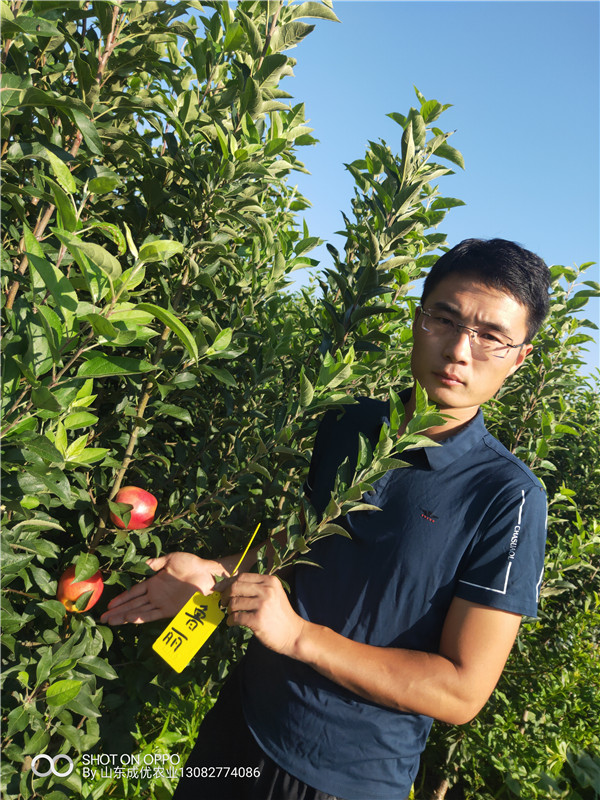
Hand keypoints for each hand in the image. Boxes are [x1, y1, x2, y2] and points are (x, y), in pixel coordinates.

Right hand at [100, 552, 228, 624]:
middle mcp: (156, 595)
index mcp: (154, 582)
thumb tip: (143, 564)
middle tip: (103, 618)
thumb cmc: (191, 564)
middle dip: (118, 611)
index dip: (122, 599)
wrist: (207, 574)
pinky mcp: (170, 609)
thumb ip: (156, 563)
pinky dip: (142, 617)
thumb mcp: (171, 559)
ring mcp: (162, 603)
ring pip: (140, 611)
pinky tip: (131, 619)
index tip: (109, 605)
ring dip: (126, 616)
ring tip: (112, 621)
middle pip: (133, 604)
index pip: (134, 592)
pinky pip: (153, 614)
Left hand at [218, 573, 305, 656]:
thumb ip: (257, 587)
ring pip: (234, 603)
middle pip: (235, 587)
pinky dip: (230, 621)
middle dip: (225, 595)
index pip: (242, 577)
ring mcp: (262, 605)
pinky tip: (232, 623)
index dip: (229, 583)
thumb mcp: (273, 594)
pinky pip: (236, 617)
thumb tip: (230, 585)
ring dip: (229, 610)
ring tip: (231, 614)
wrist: (293, 634)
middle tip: (223, 603)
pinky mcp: (257, 620)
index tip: (220, 589)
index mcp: (270, 581)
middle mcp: (267, 590)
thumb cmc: (280, 614)